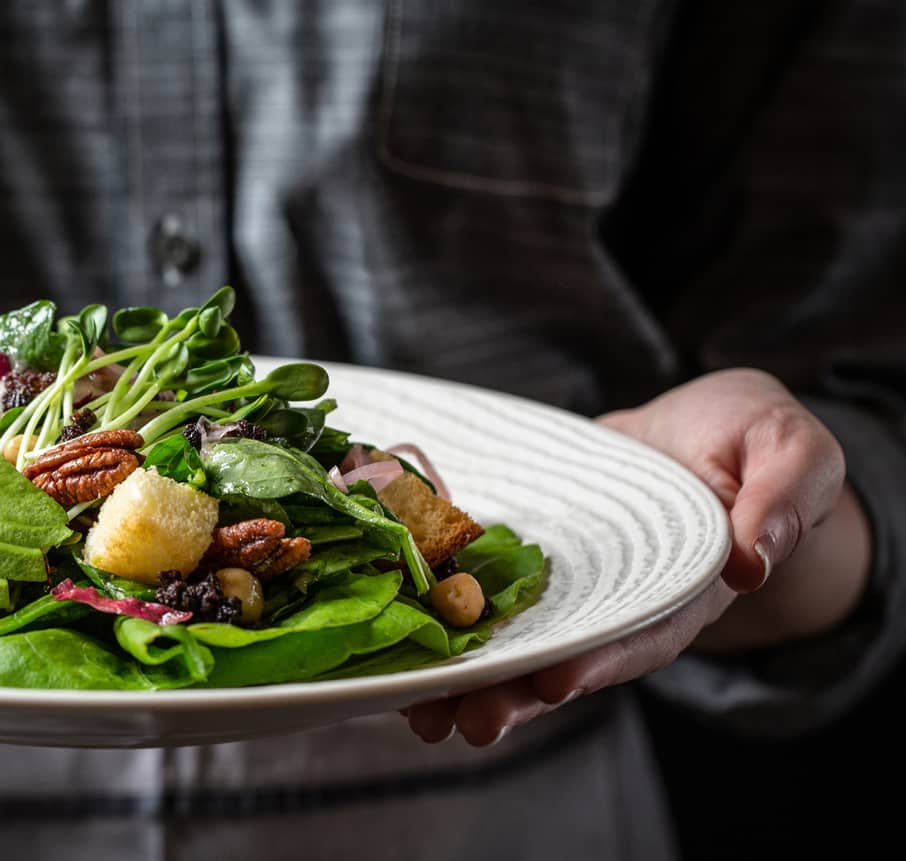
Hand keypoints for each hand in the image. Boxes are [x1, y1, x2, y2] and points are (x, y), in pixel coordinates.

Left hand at [403, 368, 867, 745]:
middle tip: (464, 720)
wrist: (700, 427)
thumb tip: (756, 557)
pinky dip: (442, 617)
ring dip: (468, 678)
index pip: (645, 637)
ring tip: (417, 711)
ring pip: (518, 639)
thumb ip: (782, 498)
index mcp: (687, 588)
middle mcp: (622, 601)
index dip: (602, 663)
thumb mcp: (791, 451)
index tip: (556, 682)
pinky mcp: (530, 556)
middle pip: (568, 657)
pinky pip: (484, 591)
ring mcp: (573, 585)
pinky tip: (398, 647)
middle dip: (516, 693)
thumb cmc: (752, 438)